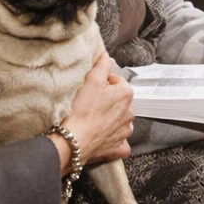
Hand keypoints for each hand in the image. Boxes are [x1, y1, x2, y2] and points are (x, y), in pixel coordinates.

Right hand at [51, 52, 133, 173]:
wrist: (73, 141)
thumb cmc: (81, 111)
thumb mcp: (91, 81)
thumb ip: (101, 65)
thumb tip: (106, 55)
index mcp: (126, 94)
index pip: (116, 81)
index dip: (102, 83)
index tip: (91, 88)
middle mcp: (130, 113)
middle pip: (119, 101)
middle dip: (107, 101)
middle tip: (90, 104)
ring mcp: (125, 132)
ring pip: (120, 121)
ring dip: (111, 120)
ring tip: (94, 120)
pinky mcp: (119, 148)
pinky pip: (120, 142)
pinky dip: (113, 140)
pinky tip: (102, 138)